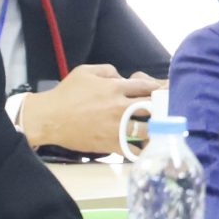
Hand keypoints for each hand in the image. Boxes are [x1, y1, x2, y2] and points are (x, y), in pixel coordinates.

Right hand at [19, 64, 160, 154]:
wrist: (50, 118)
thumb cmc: (66, 93)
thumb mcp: (86, 71)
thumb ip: (108, 70)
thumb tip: (122, 76)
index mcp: (115, 88)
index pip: (146, 86)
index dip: (158, 88)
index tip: (163, 91)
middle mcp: (120, 107)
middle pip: (152, 107)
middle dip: (162, 108)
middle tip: (168, 110)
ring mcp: (116, 127)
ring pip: (147, 129)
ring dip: (155, 129)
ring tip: (161, 130)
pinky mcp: (110, 143)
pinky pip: (132, 148)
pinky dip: (141, 148)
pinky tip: (146, 147)